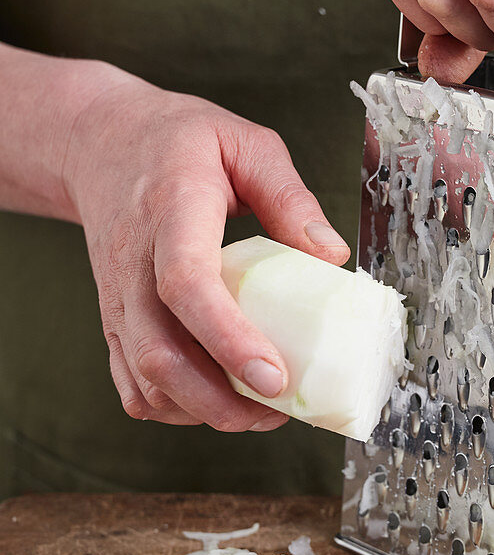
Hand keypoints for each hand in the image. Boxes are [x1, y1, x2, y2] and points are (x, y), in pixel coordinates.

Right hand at [63, 68, 349, 430]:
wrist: (99, 143)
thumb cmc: (179, 142)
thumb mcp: (246, 144)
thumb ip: (290, 196)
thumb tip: (332, 256)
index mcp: (170, 212)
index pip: (185, 286)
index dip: (228, 338)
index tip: (274, 376)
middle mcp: (132, 263)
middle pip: (160, 352)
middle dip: (220, 399)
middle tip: (279, 410)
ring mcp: (117, 298)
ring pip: (145, 379)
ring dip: (203, 411)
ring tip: (259, 412)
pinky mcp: (113, 320)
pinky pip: (132, 384)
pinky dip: (174, 409)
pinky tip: (216, 402)